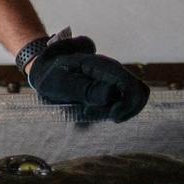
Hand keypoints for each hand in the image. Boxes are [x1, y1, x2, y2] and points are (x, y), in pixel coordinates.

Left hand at [28, 34, 149, 121]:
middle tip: (106, 117)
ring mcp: (113, 77)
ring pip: (135, 96)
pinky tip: (99, 112)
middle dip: (127, 109)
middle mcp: (112, 70)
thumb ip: (84, 89)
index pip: (130, 84)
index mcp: (101, 66)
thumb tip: (110, 94)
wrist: (45, 68)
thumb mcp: (61, 83)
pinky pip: (126, 99)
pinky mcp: (112, 86)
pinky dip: (118, 109)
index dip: (128, 103)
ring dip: (124, 110)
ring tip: (99, 114)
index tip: (112, 117)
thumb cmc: (50, 76)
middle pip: (139, 91)